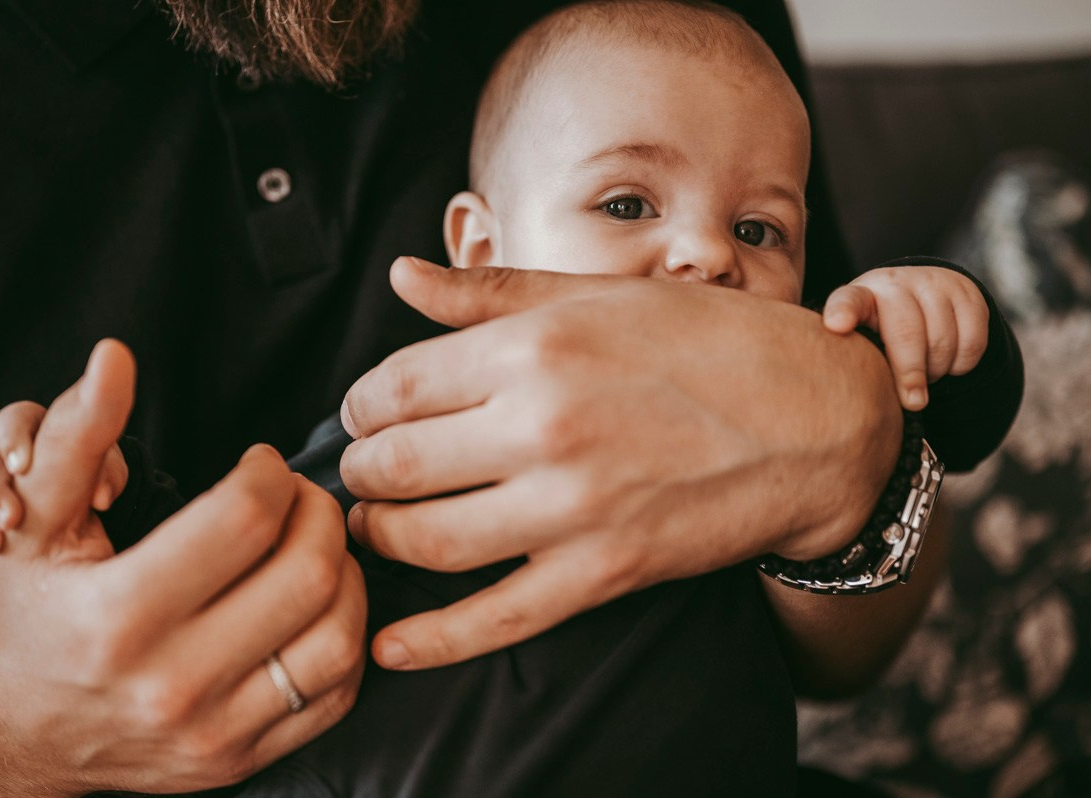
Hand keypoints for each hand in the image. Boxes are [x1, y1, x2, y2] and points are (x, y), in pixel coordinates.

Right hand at [0, 341, 364, 795]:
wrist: (19, 735)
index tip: (261, 465)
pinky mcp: (243, 757)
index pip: (244, 519)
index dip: (271, 473)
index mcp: (120, 617)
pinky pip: (337, 692)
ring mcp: (216, 731)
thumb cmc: (33, 619)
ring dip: (346, 573)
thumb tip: (115, 359)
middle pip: (307, 575)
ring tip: (314, 545)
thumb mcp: (33, 524)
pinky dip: (346, 634)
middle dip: (320, 513)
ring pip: (339, 637)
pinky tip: (316, 603)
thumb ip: (76, 436)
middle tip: (299, 496)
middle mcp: (172, 683)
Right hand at [0, 401, 127, 553]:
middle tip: (11, 520)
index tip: (22, 468)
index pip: (14, 418)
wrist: (75, 503)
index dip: (12, 439)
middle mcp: (1, 443)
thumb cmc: (93, 477)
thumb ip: (106, 478)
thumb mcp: (107, 473)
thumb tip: (100, 498)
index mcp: (36, 425)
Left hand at [339, 257, 900, 669]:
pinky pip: (495, 620)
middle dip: (360, 471)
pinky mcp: (603, 574)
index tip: (363, 415)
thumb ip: (490, 292)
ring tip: (376, 525)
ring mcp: (572, 508)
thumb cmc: (708, 344)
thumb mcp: (597, 297)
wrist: (817, 421)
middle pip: (391, 464)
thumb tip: (401, 277)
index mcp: (536, 348)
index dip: (359, 407)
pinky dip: (431, 640)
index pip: (392, 387)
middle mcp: (544, 426)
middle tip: (364, 471)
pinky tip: (389, 643)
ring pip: (425, 540)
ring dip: (380, 537)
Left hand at [823, 266, 989, 409]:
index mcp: (862, 297)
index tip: (837, 326)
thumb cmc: (885, 331)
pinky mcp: (968, 293)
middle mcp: (896, 284)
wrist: (925, 296)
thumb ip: (864, 362)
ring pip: (943, 340)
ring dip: (937, 370)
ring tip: (927, 375)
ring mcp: (934, 284)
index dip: (843, 312)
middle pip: (906, 332)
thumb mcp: (866, 341)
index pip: (849, 301)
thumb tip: (873, 405)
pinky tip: (949, 364)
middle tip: (912, 402)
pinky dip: (963, 364)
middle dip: (910, 373)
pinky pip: (972, 341)